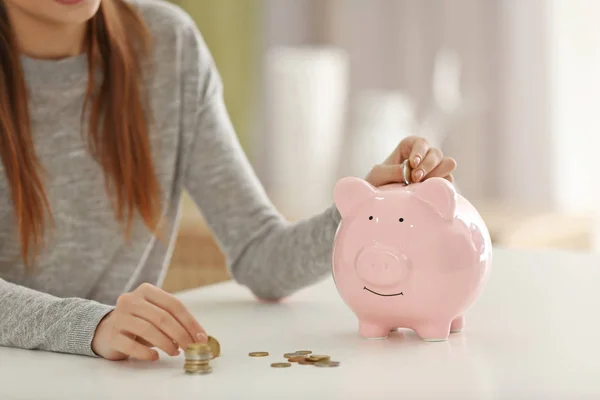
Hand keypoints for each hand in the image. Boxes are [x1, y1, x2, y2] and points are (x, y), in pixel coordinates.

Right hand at [91, 283, 206, 360]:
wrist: (104, 330)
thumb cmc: (138, 323)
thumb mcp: (155, 315)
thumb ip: (174, 321)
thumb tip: (198, 336)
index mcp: (146, 290)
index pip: (173, 304)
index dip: (190, 322)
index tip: (201, 337)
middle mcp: (131, 300)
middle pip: (162, 317)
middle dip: (181, 334)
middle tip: (191, 348)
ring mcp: (119, 316)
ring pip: (148, 330)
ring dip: (166, 343)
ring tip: (175, 352)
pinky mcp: (111, 335)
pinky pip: (131, 345)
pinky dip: (146, 353)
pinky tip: (155, 356)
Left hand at [365, 136, 455, 186]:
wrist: (380, 202)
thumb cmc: (377, 184)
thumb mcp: (378, 175)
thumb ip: (392, 171)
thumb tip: (410, 172)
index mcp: (409, 148)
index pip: (421, 142)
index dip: (419, 151)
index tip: (412, 163)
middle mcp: (424, 156)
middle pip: (436, 153)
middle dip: (427, 165)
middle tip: (415, 178)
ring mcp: (433, 170)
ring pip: (448, 164)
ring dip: (437, 174)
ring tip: (422, 185)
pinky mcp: (439, 184)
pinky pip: (449, 181)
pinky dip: (441, 185)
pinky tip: (428, 191)